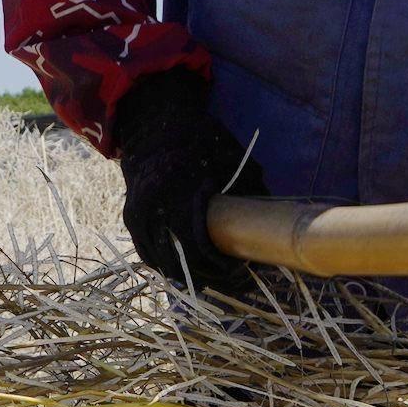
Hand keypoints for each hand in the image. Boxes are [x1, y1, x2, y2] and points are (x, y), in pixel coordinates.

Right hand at [112, 70, 261, 293]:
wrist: (154, 125)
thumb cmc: (199, 139)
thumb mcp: (230, 155)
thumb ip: (251, 185)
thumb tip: (276, 215)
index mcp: (181, 188)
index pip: (199, 243)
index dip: (220, 264)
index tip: (241, 270)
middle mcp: (155, 205)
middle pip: (181, 259)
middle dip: (209, 275)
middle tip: (234, 280)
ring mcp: (138, 213)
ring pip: (162, 261)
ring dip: (188, 276)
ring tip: (214, 281)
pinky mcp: (131, 218)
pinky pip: (147, 253)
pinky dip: (167, 266)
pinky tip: (188, 273)